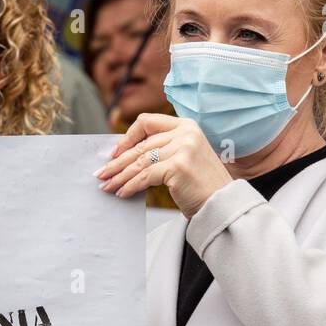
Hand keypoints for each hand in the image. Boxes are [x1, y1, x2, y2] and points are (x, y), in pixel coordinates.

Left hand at [95, 113, 232, 217]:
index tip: (115, 152)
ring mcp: (183, 148)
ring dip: (120, 176)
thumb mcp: (185, 157)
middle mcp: (185, 133)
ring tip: (108, 186)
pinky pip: (145, 176)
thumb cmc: (202, 185)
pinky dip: (131, 186)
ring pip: (140, 162)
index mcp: (186, 126)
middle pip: (141, 146)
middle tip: (102, 173)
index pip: (147, 122)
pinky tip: (123, 193)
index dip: (127, 137)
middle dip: (118, 162)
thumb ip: (163, 150)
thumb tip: (126, 157)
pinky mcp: (178, 166)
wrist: (222, 204)